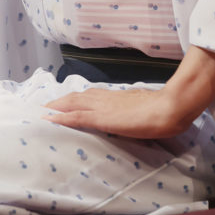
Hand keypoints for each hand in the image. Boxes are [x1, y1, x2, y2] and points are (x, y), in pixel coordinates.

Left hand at [45, 45, 214, 139]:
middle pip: (78, 97)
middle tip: (47, 105)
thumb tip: (138, 114)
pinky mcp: (103, 118)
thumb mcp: (147, 106)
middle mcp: (107, 98)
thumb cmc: (164, 108)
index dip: (77, 98)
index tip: (66, 101)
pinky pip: (77, 117)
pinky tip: (50, 119)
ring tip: (44, 110)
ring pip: (74, 103)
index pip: (92, 95)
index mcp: (118, 96)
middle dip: (61, 101)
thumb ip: (138, 109)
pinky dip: (62, 117)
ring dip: (57, 106)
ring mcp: (104, 107)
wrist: (170, 107)